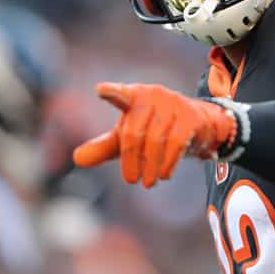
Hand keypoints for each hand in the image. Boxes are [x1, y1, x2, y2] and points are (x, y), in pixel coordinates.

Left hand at [72, 82, 235, 187]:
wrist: (198, 124)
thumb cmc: (154, 129)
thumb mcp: (127, 137)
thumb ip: (104, 147)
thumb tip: (76, 159)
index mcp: (133, 96)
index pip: (120, 95)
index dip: (111, 93)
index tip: (100, 90)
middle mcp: (153, 96)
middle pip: (134, 132)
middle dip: (131, 160)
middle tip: (131, 181)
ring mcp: (173, 104)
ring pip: (155, 140)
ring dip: (150, 166)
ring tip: (148, 183)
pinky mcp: (190, 117)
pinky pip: (176, 143)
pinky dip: (167, 163)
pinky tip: (164, 175)